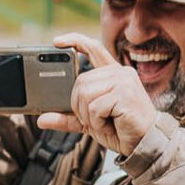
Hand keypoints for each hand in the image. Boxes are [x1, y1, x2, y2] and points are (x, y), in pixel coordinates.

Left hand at [38, 33, 156, 154]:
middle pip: (80, 82)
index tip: (57, 41)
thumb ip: (67, 118)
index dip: (75, 41)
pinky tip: (111, 124)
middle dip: (80, 106)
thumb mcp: (89, 122)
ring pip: (85, 94)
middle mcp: (119, 73)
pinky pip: (95, 107)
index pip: (93, 48)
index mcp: (112, 74)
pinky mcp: (125, 94)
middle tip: (95, 119)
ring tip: (105, 122)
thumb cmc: (120, 129)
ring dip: (88, 115)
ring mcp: (123, 81)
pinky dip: (97, 122)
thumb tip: (41, 120)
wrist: (143, 144)